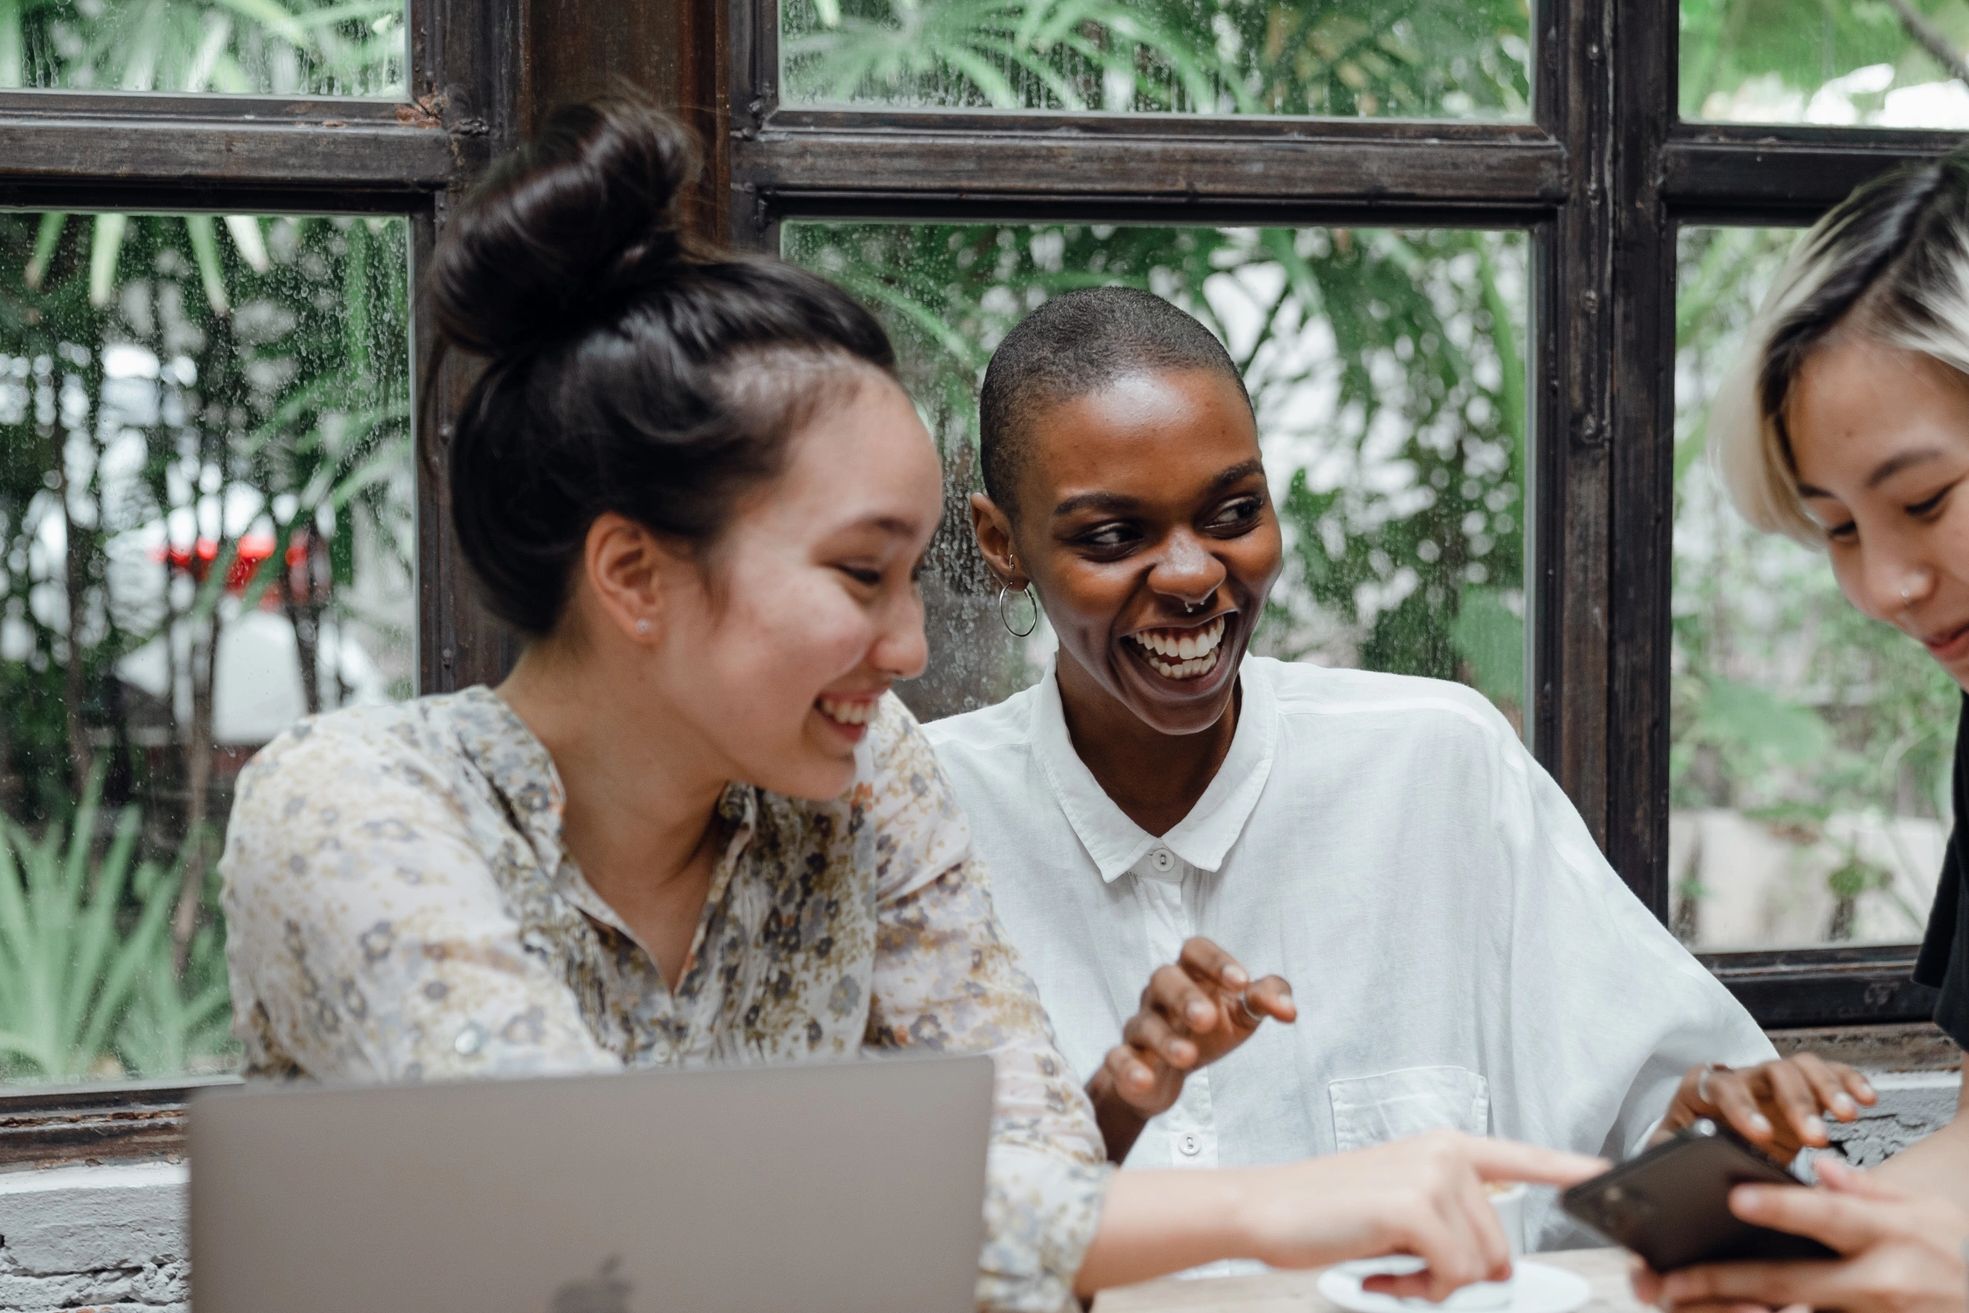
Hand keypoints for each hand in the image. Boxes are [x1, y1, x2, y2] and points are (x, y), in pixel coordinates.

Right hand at [1101, 936, 1294, 1118]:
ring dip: (1165, 1039)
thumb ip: (1267, 1000)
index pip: (1195, 950)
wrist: (1167, 1076)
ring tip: (1189, 1057)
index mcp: (1191, 975)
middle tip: (1206, 1019)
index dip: (1216, 962)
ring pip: (1144, 1023)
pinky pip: (1118, 1058)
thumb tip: (1289, 1010)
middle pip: (1164, 979)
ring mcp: (1141, 1026)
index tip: (1241, 982)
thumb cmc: (1208, 1032)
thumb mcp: (1242, 1012)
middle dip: (1185, 997)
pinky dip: (1129, 1069)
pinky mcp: (1125, 1059)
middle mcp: (1161, 994)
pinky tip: (1144, 1080)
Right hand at [1235, 1131, 1606, 1302]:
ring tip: (1386, 1265)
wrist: (1264, 1208)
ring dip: (1433, 1287)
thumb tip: (1495, 1271)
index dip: (1567, 1169)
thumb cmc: (1326, 1214)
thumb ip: (1450, 1225)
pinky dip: (1416, 1291)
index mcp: (1444, 1148)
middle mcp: (1446, 1153)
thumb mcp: (1399, 1211)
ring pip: (1478, 1267)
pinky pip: (1451, 1275)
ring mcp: (1432, 1175)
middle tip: (1400, 1268)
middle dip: (1455, 1276)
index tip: (1606, 1173)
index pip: (1521, 1158)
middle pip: (1499, 1248)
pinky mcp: (1413, 1205)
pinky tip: (1378, 1274)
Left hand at [1636, 1157, 1968, 1312]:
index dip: (1782, 1207)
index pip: (1828, 1217)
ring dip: (1736, 1311)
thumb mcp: (1923, 1209)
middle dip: (1724, 1282)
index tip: (1737, 1197)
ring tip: (1682, 1305)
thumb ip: (1867, 1189)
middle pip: (1790, 1281)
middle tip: (1670, 1280)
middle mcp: (1878, 1283)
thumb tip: (1821, 1169)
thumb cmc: (1957, 1253)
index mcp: (1891, 1235)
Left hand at [1656, 1053, 1876, 1159]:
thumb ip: (1668, 1149)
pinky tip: (1866, 1099)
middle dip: (1796, 1103)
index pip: (1722, 1088)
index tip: (1761, 1136)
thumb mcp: (1671, 1149)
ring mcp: (1774, 1080)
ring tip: (1848, 1115)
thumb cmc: (1689, 1143)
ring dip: (1827, 1088)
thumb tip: (1671, 1159)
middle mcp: (1742, 1077)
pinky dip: (1849, 1081)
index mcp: (1705, 1088)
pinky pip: (1829, 1073)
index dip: (1742, 1109)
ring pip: (1802, 1068)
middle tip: (1816, 1137)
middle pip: (1771, 1074)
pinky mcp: (1802, 1087)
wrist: (1710, 1141)